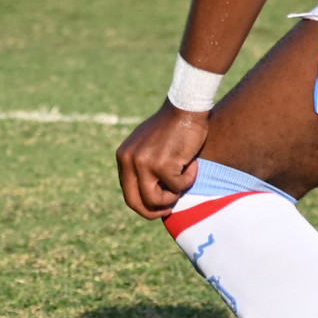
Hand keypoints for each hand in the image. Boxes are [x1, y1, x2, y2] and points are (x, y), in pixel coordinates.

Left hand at [116, 101, 210, 217]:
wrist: (186, 106)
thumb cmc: (173, 125)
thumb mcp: (149, 145)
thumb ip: (143, 164)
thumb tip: (148, 193)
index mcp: (123, 157)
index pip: (127, 192)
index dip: (144, 203)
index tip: (160, 204)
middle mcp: (129, 161)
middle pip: (134, 202)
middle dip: (152, 211)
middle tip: (169, 209)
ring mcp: (144, 164)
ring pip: (155, 200)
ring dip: (173, 196)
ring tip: (184, 179)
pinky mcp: (163, 165)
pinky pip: (177, 187)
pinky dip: (189, 179)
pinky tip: (193, 163)